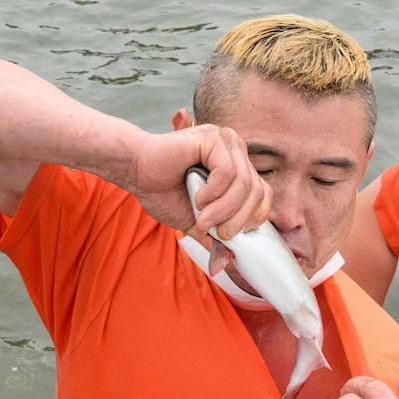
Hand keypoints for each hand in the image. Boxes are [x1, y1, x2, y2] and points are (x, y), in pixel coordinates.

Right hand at [127, 125, 270, 240]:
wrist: (134, 172)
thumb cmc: (163, 192)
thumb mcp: (195, 222)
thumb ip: (214, 237)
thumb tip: (228, 260)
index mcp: (238, 167)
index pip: (263, 194)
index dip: (254, 217)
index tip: (232, 234)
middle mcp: (236, 151)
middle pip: (256, 191)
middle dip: (239, 220)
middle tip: (220, 233)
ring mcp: (226, 141)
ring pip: (243, 183)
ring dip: (224, 209)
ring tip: (203, 219)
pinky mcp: (212, 138)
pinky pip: (227, 171)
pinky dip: (214, 192)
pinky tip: (198, 199)